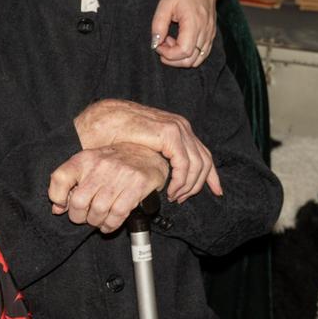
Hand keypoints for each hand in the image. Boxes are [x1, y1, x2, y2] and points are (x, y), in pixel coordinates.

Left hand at [49, 143, 168, 232]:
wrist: (145, 154)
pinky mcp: (136, 186)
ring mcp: (119, 175)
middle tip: (84, 217)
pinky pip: (118, 214)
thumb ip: (70, 184)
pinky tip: (108, 223)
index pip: (60, 178)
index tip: (62, 205)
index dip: (57, 196)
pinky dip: (110, 224)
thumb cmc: (112, 162)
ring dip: (95, 222)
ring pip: (98, 211)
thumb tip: (57, 208)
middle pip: (79, 202)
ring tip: (97, 220)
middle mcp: (100, 166)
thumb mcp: (88, 165)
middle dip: (79, 216)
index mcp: (84, 159)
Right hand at [74, 98, 220, 201]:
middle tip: (183, 198)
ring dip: (188, 186)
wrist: (101, 120)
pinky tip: (170, 190)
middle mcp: (181, 125)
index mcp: (176, 127)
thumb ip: (160, 153)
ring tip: (174, 197)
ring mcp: (177, 128)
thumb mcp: (145, 144)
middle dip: (200, 184)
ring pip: (198, 165)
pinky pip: (185, 165)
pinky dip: (181, 181)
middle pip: (205, 160)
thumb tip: (169, 171)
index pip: (203, 153)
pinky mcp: (169, 134)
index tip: (216, 191)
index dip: (212, 175)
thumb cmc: (116, 132)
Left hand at [150, 0, 217, 67]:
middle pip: (190, 60)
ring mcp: (210, 35)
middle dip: (172, 58)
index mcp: (193, 23)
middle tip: (162, 44)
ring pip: (197, 59)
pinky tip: (180, 41)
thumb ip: (158, 24)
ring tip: (170, 42)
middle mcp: (205, 31)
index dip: (168, 53)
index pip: (183, 51)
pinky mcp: (211, 35)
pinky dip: (189, 54)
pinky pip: (202, 53)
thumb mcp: (165, 3)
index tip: (158, 44)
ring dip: (181, 57)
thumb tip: (155, 43)